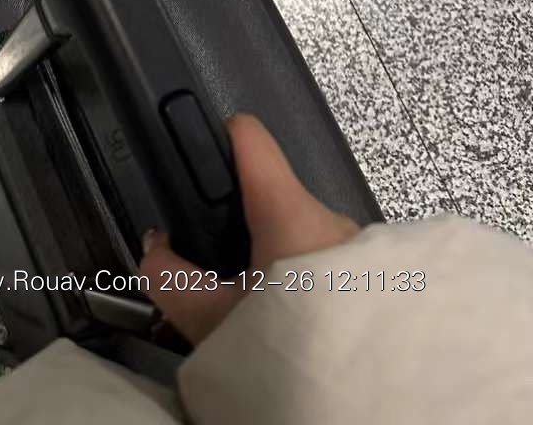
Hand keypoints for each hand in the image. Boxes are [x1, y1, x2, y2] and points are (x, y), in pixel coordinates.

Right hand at [140, 113, 359, 344]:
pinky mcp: (381, 282)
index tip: (199, 157)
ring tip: (257, 309)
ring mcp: (361, 250)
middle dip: (243, 228)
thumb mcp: (212, 322)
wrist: (368, 407)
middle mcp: (331, 219)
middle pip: (271, 199)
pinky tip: (294, 325)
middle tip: (219, 271)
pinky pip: (331, 266)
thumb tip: (153, 248)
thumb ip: (170, 278)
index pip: (249, 136)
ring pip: (301, 237)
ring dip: (278, 263)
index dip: (217, 138)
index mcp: (289, 210)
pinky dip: (308, 285)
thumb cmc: (293, 348)